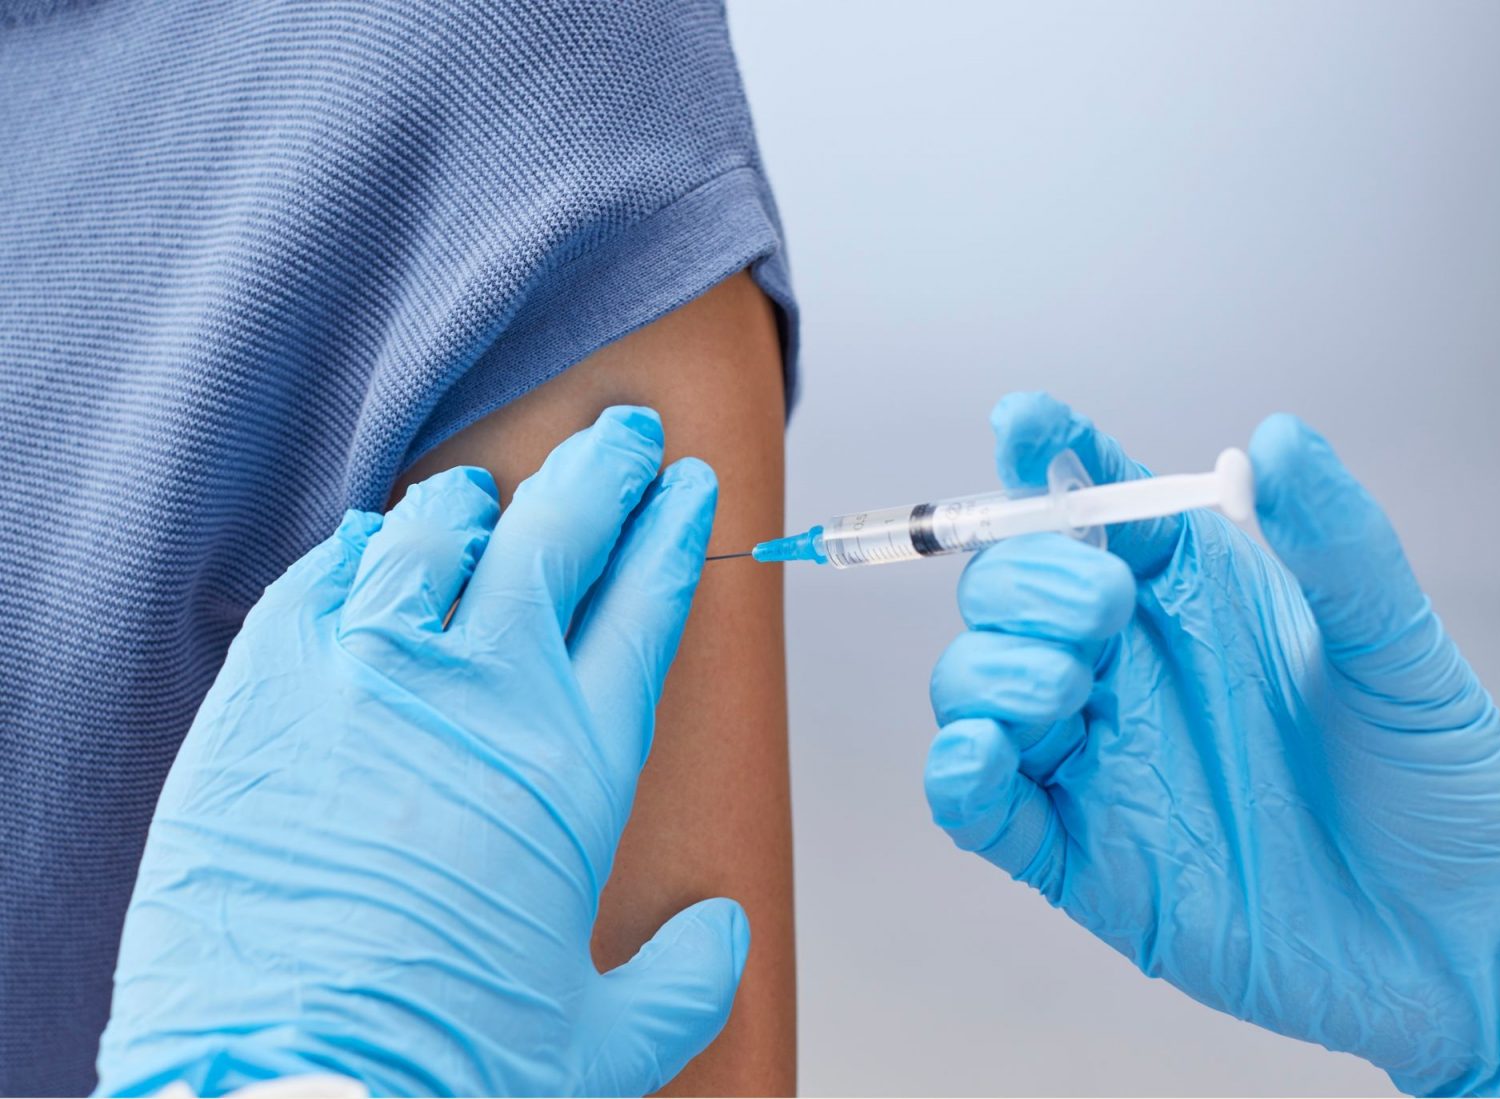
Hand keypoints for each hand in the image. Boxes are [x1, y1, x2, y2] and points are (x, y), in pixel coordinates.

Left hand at [95, 407, 746, 1096]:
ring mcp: (367, 677)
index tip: (688, 488)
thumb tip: (721, 941)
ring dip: (480, 501)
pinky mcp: (267, 692)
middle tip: (625, 439)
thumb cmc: (444, 1067)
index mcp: (576, 758)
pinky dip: (359, 551)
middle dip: (605, 471)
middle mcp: (482, 691)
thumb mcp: (601, 1038)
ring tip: (493, 491)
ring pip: (436, 532)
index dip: (674, 530)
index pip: (646, 600)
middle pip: (559, 534)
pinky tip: (371, 545)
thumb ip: (681, 977)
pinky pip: (324, 578)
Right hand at [925, 393, 1499, 1094]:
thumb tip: (1278, 437)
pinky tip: (984, 755)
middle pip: (1008, 588)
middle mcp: (1124, 667)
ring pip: (974, 683)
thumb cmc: (1435, 780)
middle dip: (1027, 580)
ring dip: (993, 668)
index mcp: (1189, 599)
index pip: (1091, 506)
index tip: (1025, 425)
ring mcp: (1092, 758)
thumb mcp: (1394, 644)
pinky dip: (958, 771)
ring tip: (1068, 689)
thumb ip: (1336, 541)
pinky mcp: (1074, 850)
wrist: (1456, 935)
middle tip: (1105, 609)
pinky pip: (976, 804)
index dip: (1047, 459)